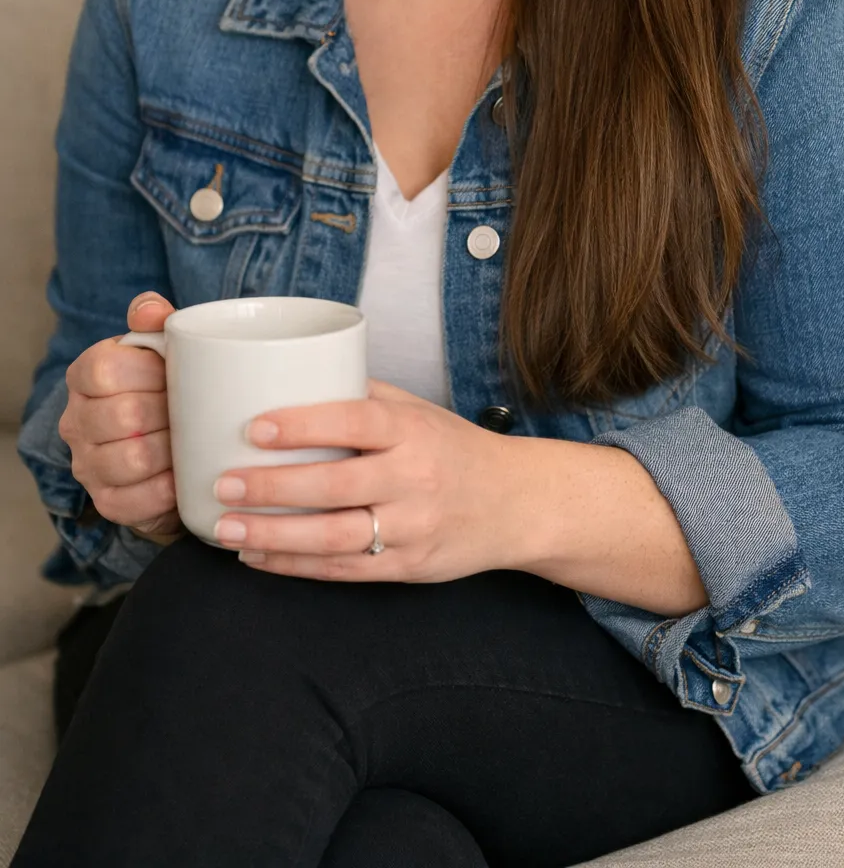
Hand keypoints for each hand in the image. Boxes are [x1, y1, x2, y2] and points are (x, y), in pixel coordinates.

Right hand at [59, 291, 184, 545]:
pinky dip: (167, 489)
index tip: (177, 374)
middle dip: (168, 413)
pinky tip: (183, 475)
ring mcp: (87, 464)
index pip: (105, 370)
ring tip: (191, 440)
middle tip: (196, 410)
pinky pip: (135, 500)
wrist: (170, 444)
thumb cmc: (167, 386)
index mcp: (85, 374)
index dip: (149, 373)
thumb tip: (152, 310)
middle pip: (123, 416)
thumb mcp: (164, 347)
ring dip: (170, 451)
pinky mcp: (106, 501)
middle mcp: (76, 420)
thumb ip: (155, 320)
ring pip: (130, 460)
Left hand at [211, 382, 521, 582]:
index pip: (355, 422)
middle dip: (273, 487)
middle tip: (223, 483)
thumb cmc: (456, 450)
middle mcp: (415, 478)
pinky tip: (256, 558)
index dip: (303, 425)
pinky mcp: (408, 568)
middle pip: (335, 486)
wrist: (517, 504)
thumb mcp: (420, 411)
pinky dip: (294, 566)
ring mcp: (412, 527)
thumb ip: (364, 397)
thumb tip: (292, 376)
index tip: (254, 427)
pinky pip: (343, 570)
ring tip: (225, 528)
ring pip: (334, 537)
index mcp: (414, 430)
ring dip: (273, 535)